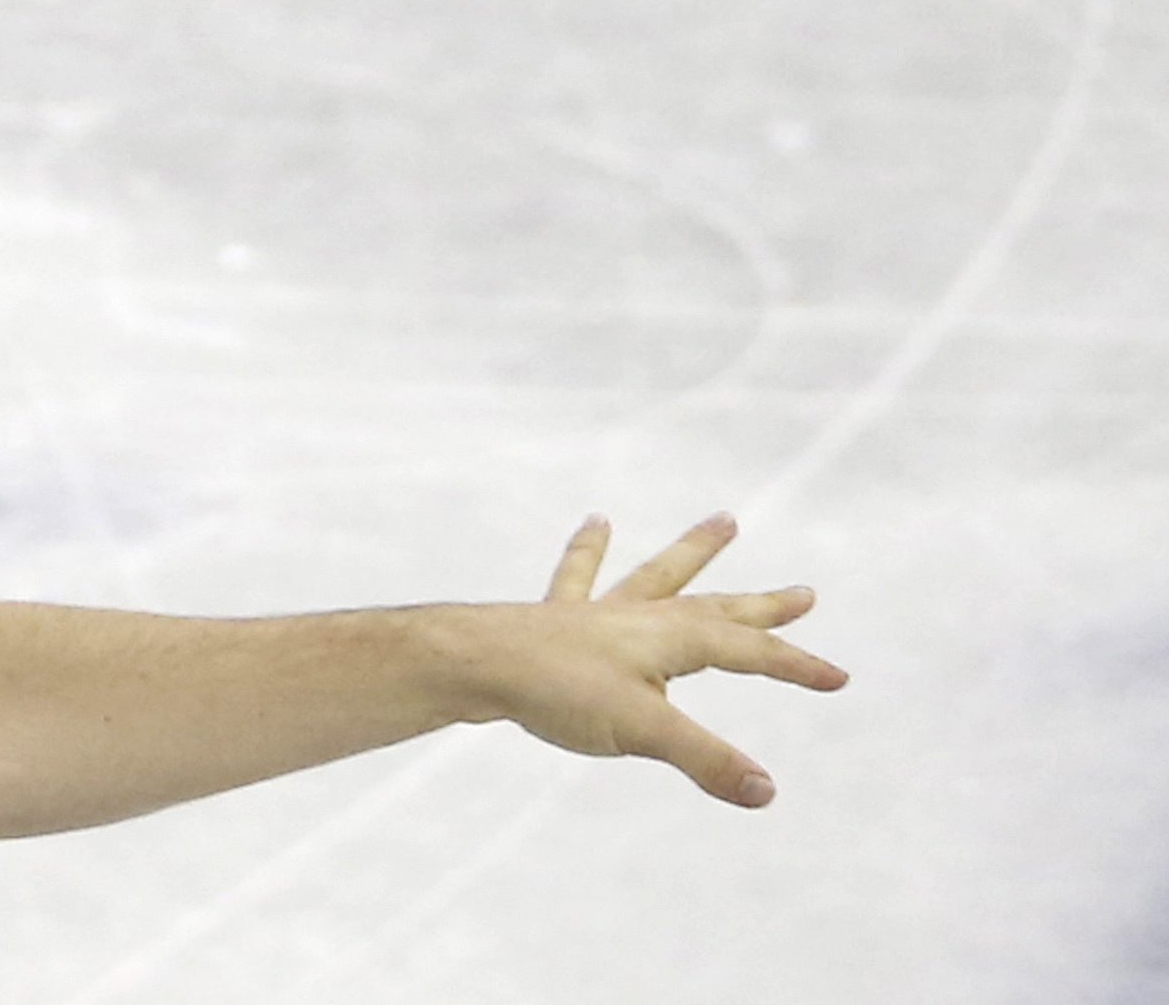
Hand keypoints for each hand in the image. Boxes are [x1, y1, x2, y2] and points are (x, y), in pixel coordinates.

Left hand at [474, 515, 845, 806]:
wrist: (471, 660)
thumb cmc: (555, 689)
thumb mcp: (641, 731)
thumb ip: (706, 760)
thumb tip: (768, 791)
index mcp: (669, 639)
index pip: (748, 652)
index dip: (795, 665)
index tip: (840, 678)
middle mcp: (639, 618)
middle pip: (714, 608)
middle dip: (761, 606)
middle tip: (805, 593)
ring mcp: (598, 614)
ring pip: (658, 577)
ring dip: (694, 553)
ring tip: (725, 520)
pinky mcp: (557, 618)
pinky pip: (581, 578)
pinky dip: (589, 550)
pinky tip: (596, 521)